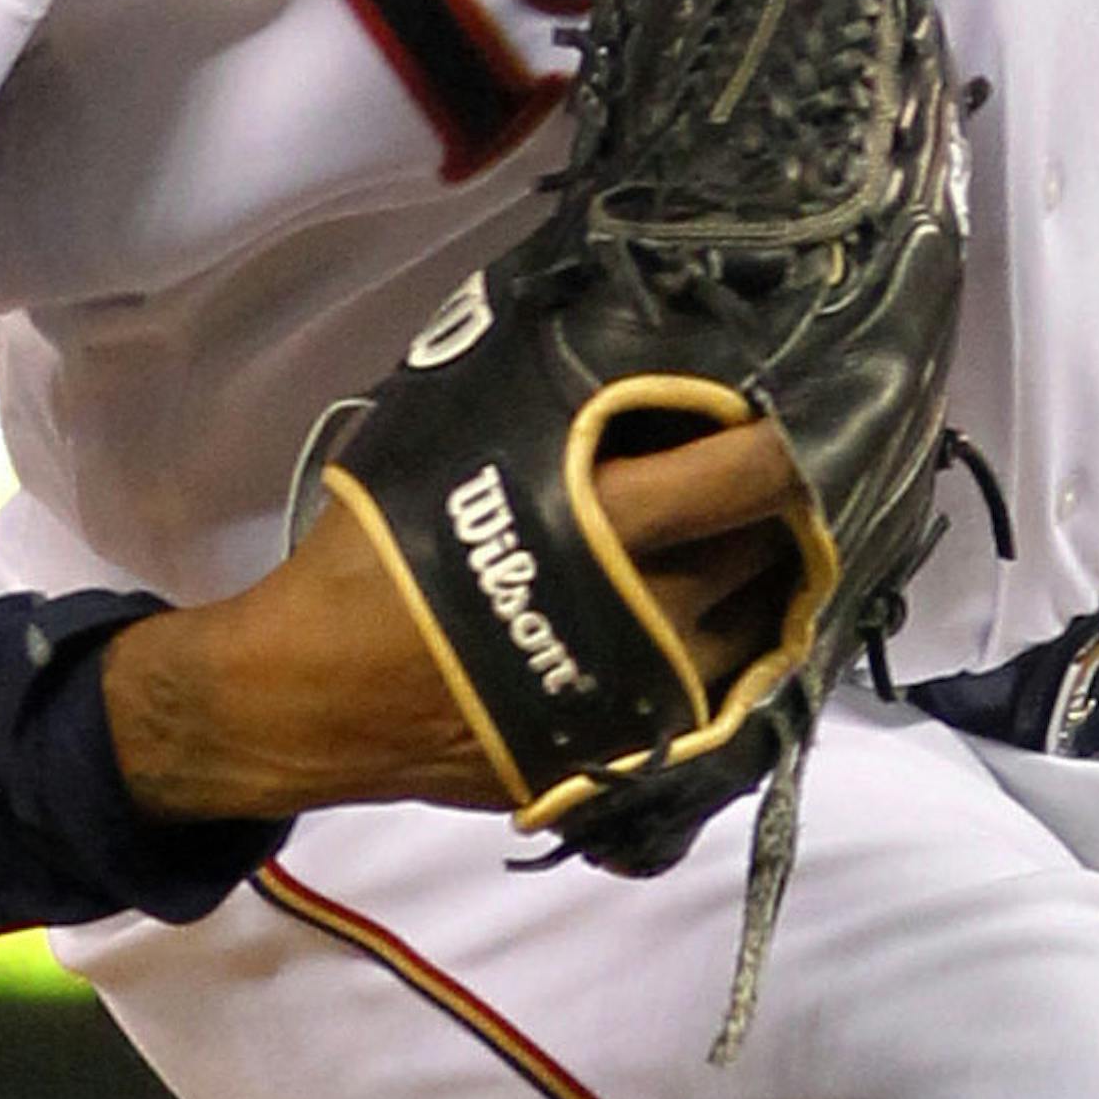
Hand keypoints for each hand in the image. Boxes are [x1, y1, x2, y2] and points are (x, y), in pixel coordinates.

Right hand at [98, 415, 803, 823]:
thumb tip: (596, 338)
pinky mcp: (630, 759)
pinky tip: (710, 626)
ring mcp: (647, 703)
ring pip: (760, 636)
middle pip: (769, 554)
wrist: (313, 698)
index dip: (782, 442)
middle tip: (759, 480)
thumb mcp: (442, 448)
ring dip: (761, 589)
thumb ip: (531, 404)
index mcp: (605, 528)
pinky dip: (729, 662)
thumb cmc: (369, 559)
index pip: (748, 476)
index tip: (785, 415)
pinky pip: (721, 707)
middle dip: (777, 514)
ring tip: (740, 549)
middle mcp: (649, 617)